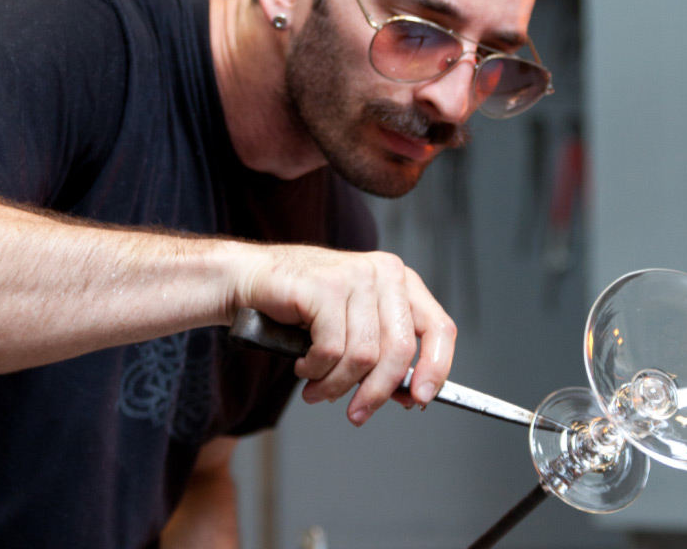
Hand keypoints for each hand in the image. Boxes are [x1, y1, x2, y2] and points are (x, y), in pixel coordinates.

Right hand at [231, 245, 455, 425]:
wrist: (247, 281)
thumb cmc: (302, 309)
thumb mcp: (354, 331)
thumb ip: (384, 357)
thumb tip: (411, 395)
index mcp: (402, 282)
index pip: (439, 327)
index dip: (436, 367)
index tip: (422, 399)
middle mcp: (385, 273)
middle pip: (400, 349)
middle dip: (377, 392)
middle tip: (357, 414)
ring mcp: (356, 275)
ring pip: (363, 355)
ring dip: (336, 385)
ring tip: (317, 388)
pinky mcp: (326, 285)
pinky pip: (330, 350)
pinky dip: (315, 370)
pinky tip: (303, 366)